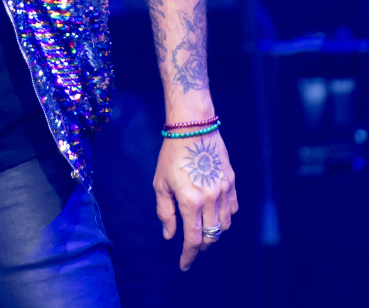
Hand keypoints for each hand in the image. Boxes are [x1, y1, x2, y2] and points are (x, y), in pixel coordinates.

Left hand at [154, 129, 238, 269]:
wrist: (193, 128)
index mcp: (190, 201)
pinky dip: (224, 217)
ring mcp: (224, 191)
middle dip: (200, 246)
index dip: (189, 255)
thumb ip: (165, 212)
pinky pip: (232, 209)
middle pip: (211, 235)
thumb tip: (170, 235)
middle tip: (190, 247)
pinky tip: (214, 215)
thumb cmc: (171, 155)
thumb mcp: (160, 184)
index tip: (184, 265)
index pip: (193, 239)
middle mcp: (211, 199)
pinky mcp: (232, 183)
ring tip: (201, 231)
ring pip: (224, 225)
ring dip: (213, 233)